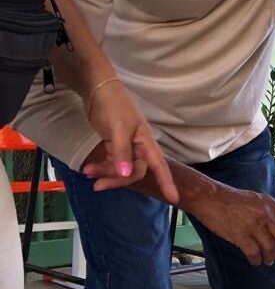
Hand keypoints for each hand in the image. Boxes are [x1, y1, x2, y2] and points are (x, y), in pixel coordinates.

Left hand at [79, 79, 178, 202]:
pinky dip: (102, 166)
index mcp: (145, 142)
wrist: (98, 89)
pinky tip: (90, 168)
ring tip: (87, 173)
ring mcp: (126, 146)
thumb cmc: (114, 105)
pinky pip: (112, 162)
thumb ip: (122, 152)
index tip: (173, 199)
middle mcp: (138, 146)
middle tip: (96, 185)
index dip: (166, 182)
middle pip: (134, 172)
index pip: (159, 166)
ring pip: (121, 168)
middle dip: (117, 179)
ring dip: (105, 173)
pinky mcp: (114, 144)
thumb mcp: (118, 129)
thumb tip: (128, 174)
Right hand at [189, 186, 274, 265]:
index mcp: (271, 204)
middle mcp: (266, 215)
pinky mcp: (241, 236)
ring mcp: (254, 226)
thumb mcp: (256, 198)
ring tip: (267, 261)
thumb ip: (268, 210)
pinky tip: (254, 261)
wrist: (211, 198)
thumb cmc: (231, 198)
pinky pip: (254, 253)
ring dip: (270, 258)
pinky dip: (256, 260)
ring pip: (270, 248)